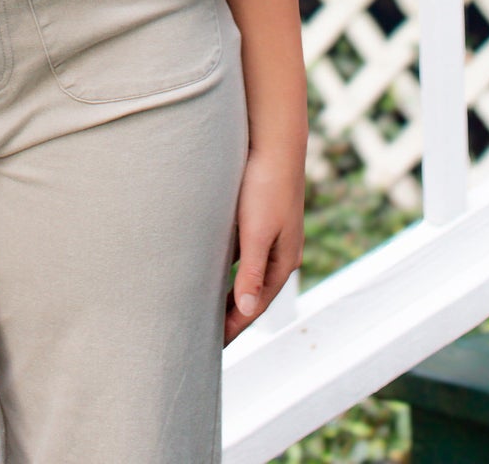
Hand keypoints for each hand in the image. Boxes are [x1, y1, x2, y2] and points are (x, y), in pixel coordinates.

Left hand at [225, 141, 305, 343]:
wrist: (274, 141)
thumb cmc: (265, 185)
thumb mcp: (257, 231)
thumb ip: (252, 271)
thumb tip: (248, 310)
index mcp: (283, 261)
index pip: (257, 306)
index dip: (236, 326)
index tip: (214, 347)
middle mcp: (279, 251)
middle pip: (253, 293)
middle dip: (233, 314)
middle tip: (207, 335)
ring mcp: (270, 234)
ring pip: (245, 272)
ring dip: (228, 290)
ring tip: (205, 307)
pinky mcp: (258, 217)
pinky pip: (239, 251)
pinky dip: (225, 266)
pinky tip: (208, 266)